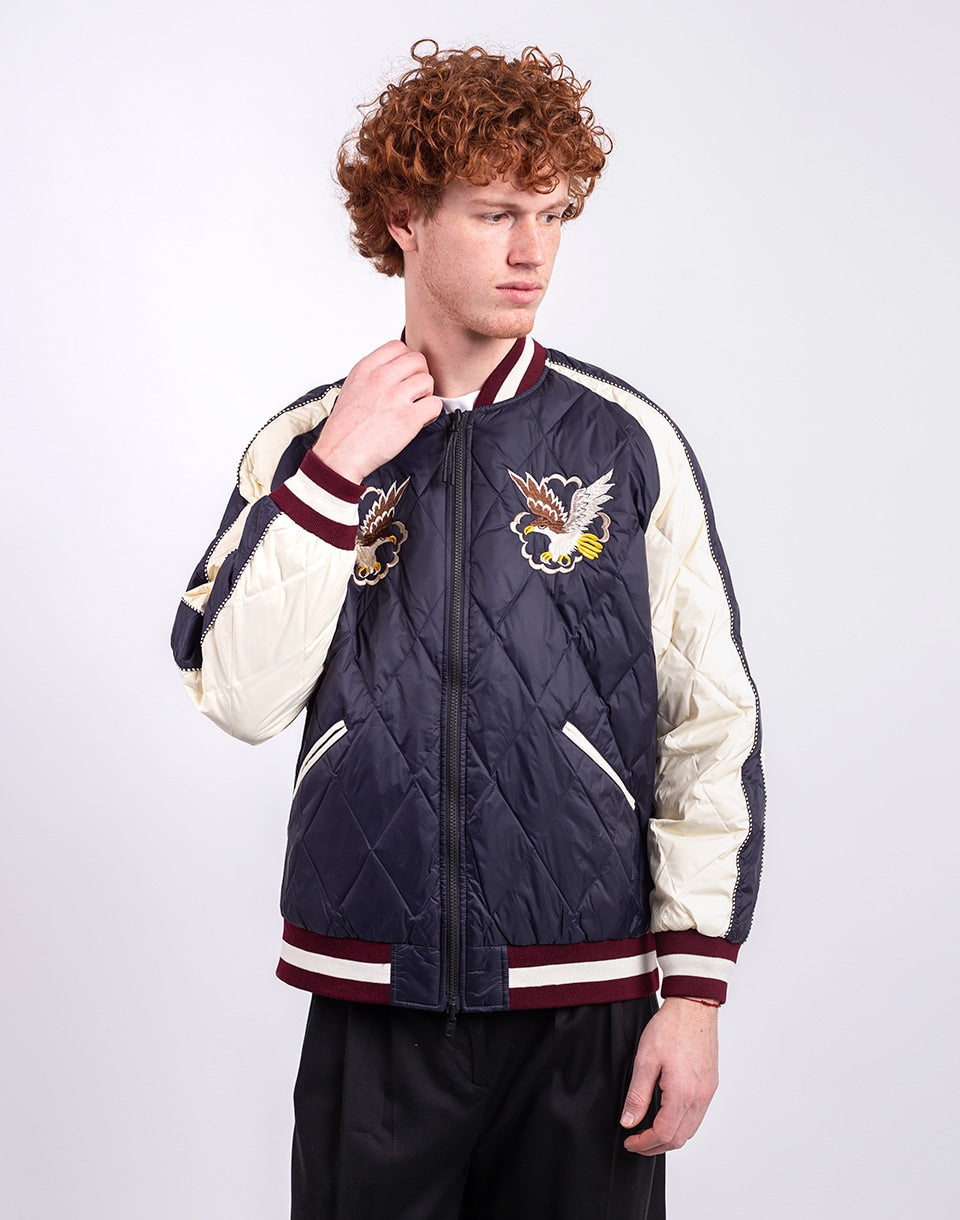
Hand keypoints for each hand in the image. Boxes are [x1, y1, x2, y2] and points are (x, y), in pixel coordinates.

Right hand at [313, 340, 441, 481]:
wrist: (340, 454)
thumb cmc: (345, 427)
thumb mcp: (352, 387)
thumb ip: (373, 374)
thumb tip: (396, 370)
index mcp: (365, 369)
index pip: (398, 347)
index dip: (406, 361)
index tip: (405, 375)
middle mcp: (380, 379)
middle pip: (418, 360)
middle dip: (419, 375)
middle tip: (413, 392)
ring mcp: (395, 397)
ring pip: (428, 381)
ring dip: (425, 395)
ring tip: (413, 408)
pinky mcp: (408, 418)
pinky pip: (434, 405)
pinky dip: (430, 414)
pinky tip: (418, 421)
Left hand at [620, 996, 718, 1154]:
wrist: (693, 1006)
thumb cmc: (670, 1028)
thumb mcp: (645, 1060)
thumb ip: (637, 1095)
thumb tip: (629, 1122)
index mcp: (682, 1094)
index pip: (663, 1134)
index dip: (644, 1143)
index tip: (630, 1142)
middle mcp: (699, 1097)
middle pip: (679, 1138)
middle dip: (656, 1146)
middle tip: (637, 1142)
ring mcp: (707, 1092)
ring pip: (690, 1130)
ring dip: (670, 1137)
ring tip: (650, 1133)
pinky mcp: (710, 1084)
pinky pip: (698, 1116)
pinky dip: (682, 1124)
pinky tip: (668, 1117)